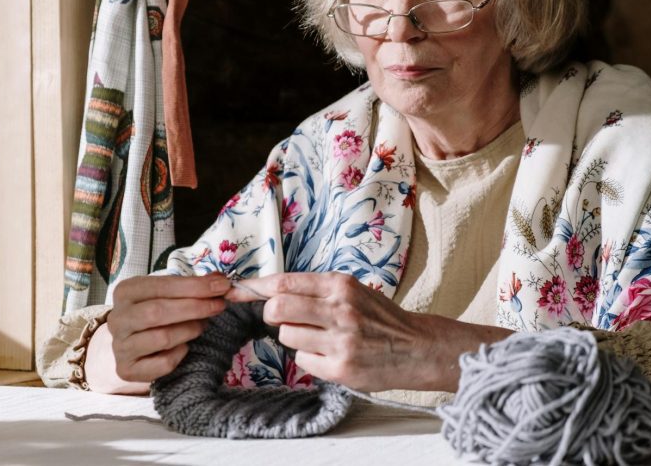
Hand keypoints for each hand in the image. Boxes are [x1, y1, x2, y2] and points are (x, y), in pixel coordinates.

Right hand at [86, 273, 230, 392]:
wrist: (132, 343)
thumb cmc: (155, 311)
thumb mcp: (168, 293)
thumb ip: (192, 286)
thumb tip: (220, 280)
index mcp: (126, 292)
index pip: (162, 286)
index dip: (194, 286)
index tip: (222, 285)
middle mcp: (117, 318)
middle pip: (158, 312)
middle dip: (195, 308)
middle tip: (219, 306)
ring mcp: (120, 346)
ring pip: (162, 338)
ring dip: (190, 330)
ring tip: (201, 326)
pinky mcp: (127, 369)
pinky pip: (162, 363)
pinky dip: (180, 354)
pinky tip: (184, 347)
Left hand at [226, 271, 495, 391]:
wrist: (417, 347)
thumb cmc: (379, 317)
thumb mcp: (352, 290)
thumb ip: (315, 289)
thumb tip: (269, 291)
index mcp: (340, 285)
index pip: (284, 282)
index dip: (254, 288)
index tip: (234, 291)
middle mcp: (339, 310)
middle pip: (277, 308)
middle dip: (270, 314)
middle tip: (280, 319)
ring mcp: (340, 341)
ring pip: (286, 336)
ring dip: (294, 338)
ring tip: (317, 338)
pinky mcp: (340, 368)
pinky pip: (302, 361)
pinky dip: (309, 359)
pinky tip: (329, 355)